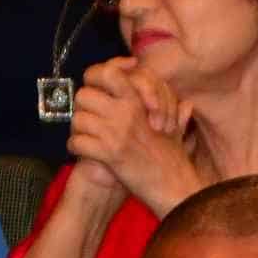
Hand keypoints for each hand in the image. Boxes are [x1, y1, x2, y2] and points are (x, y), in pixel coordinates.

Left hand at [64, 59, 196, 212]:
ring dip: (78, 129)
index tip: (99, 85)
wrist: (174, 185)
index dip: (95, 75)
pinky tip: (85, 152)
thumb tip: (181, 99)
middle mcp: (125, 111)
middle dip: (83, 108)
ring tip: (87, 137)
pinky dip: (76, 148)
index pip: (106, 72)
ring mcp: (116, 132)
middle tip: (89, 117)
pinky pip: (77, 143)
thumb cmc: (174, 157)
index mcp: (138, 100)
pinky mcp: (108, 153)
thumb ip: (171, 107)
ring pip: (77, 119)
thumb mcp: (175, 126)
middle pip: (84, 95)